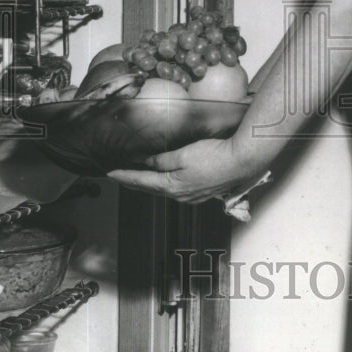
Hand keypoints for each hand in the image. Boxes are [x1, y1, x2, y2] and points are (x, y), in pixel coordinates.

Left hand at [107, 137, 265, 203]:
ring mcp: (192, 197)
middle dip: (134, 183)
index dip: (124, 176)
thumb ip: (161, 159)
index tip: (110, 173)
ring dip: (150, 185)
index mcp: (172, 186)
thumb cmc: (214, 155)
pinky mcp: (203, 193)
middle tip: (119, 176)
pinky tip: (167, 180)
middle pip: (151, 189)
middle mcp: (180, 196)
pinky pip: (178, 190)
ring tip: (139, 178)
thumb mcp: (182, 154)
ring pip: (164, 191)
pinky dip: (166, 185)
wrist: (242, 162)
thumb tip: (144, 161)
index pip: (141, 182)